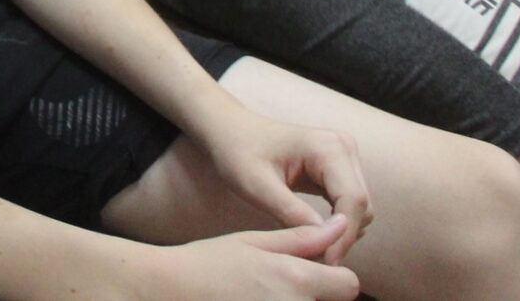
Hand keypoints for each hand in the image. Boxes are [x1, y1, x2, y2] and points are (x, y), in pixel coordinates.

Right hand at [130, 223, 360, 299]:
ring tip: (264, 295)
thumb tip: (341, 226)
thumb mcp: (253, 241)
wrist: (169, 290)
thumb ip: (301, 238)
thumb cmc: (208, 263)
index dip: (335, 278)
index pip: (349, 285)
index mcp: (295, 278)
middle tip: (278, 286)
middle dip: (316, 296)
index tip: (314, 274)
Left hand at [196, 105, 371, 262]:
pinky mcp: (338, 168)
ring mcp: (344, 157)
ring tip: (312, 250)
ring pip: (359, 208)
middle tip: (316, 261)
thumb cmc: (238, 152)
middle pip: (362, 206)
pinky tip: (314, 235)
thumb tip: (324, 239)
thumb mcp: (256, 185)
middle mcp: (344, 148)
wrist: (230, 131)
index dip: (343, 236)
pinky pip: (349, 204)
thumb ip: (290, 211)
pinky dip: (337, 223)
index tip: (325, 263)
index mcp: (328, 147)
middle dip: (343, 237)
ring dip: (341, 232)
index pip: (353, 200)